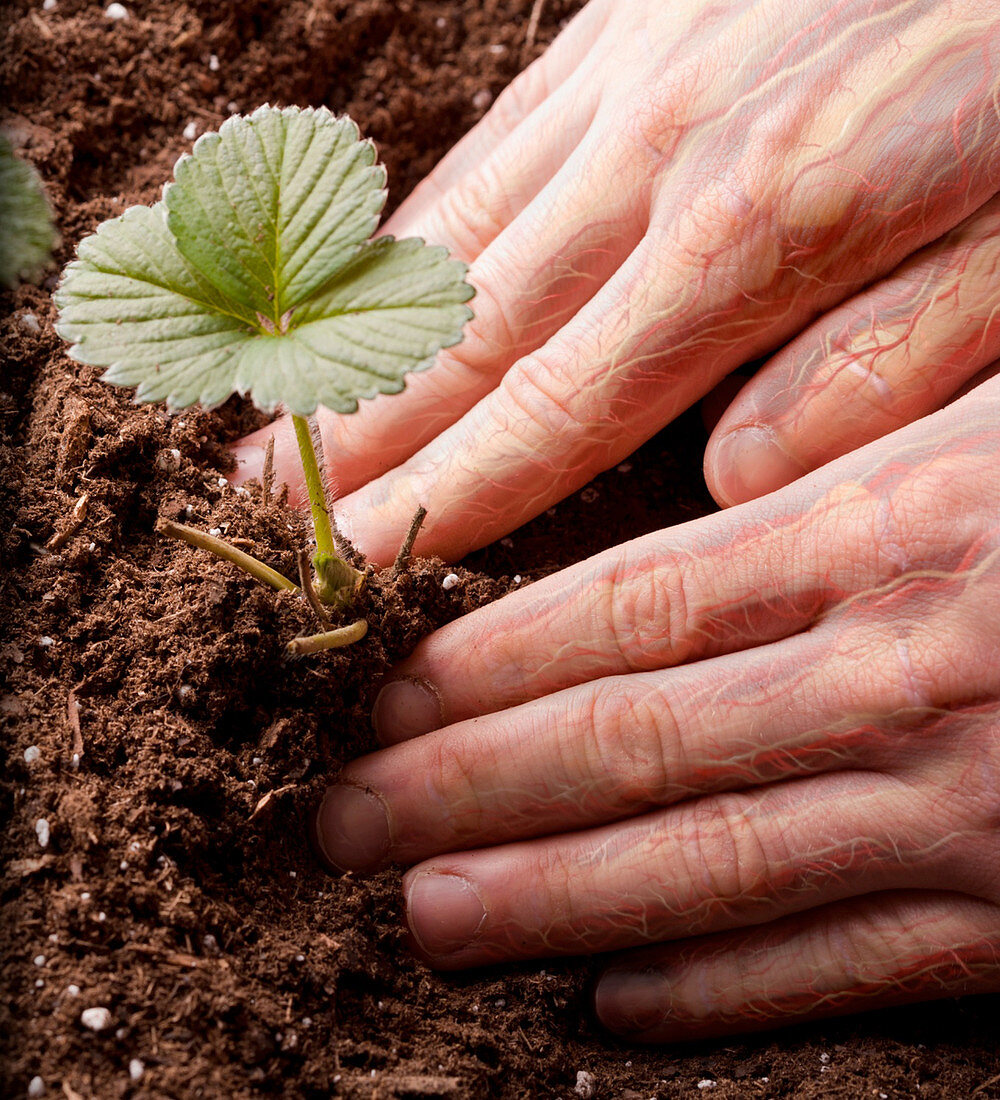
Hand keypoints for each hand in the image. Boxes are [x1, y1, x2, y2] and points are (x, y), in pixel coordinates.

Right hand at [233, 0, 999, 562]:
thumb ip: (881, 369)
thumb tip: (735, 473)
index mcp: (753, 233)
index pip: (555, 410)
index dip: (444, 496)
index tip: (353, 560)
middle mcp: (657, 155)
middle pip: (467, 331)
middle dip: (358, 430)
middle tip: (258, 499)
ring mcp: (627, 72)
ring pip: (453, 232)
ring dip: (353, 333)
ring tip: (272, 406)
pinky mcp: (624, 16)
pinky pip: (491, 141)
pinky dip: (412, 222)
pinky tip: (366, 270)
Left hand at [314, 382, 999, 1039]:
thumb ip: (858, 460)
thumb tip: (719, 508)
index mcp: (889, 534)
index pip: (627, 605)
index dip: (487, 661)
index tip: (383, 698)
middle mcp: (900, 678)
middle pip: (628, 742)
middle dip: (465, 790)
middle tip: (342, 823)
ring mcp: (963, 815)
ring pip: (705, 869)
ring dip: (549, 902)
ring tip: (426, 919)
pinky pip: (842, 966)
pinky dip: (720, 993)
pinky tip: (614, 1010)